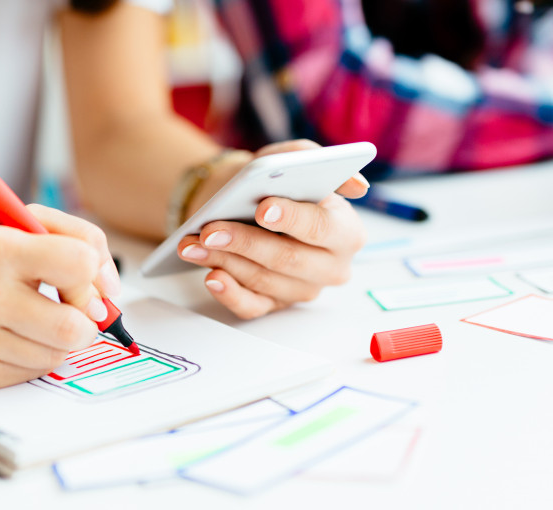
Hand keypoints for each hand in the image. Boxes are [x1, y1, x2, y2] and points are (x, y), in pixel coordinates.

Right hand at [0, 205, 121, 389]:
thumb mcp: (26, 227)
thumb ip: (80, 240)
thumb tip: (109, 291)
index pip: (77, 263)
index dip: (91, 279)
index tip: (81, 284)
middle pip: (71, 327)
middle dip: (84, 324)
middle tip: (70, 313)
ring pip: (56, 355)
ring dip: (58, 342)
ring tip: (33, 323)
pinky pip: (32, 373)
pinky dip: (34, 358)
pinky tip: (12, 340)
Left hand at [176, 140, 367, 318]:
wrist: (241, 200)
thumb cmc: (272, 182)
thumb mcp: (290, 159)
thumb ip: (317, 161)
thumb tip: (357, 185)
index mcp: (345, 231)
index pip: (322, 228)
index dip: (292, 219)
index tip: (262, 208)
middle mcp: (330, 266)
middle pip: (288, 259)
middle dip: (246, 243)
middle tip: (211, 230)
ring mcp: (302, 289)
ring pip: (263, 280)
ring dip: (224, 261)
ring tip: (194, 244)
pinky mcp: (274, 305)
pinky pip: (252, 306)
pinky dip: (229, 293)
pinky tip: (211, 276)